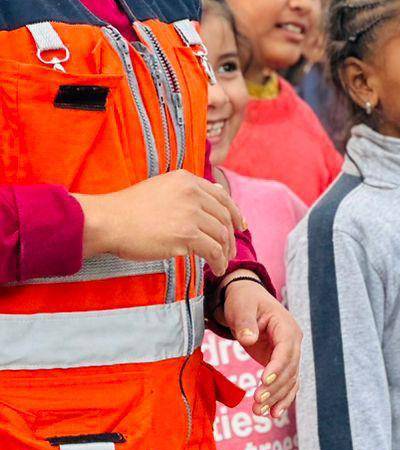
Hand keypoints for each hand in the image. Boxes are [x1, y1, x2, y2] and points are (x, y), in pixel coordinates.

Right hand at [76, 171, 244, 275]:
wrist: (108, 221)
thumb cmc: (127, 209)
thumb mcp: (160, 189)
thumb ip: (184, 193)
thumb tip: (209, 197)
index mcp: (186, 180)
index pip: (221, 196)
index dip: (234, 213)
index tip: (240, 226)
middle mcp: (192, 193)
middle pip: (224, 217)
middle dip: (231, 236)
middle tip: (231, 251)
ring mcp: (190, 214)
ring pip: (221, 235)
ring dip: (225, 252)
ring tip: (222, 263)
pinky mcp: (186, 235)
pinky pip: (213, 251)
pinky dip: (219, 262)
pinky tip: (216, 269)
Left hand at [219, 279, 302, 414]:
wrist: (246, 299)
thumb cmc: (243, 300)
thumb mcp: (241, 306)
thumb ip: (245, 322)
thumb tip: (249, 339)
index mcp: (286, 326)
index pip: (286, 349)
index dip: (277, 366)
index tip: (264, 380)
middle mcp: (293, 341)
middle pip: (290, 369)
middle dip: (274, 387)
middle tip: (256, 402)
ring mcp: (289, 353)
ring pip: (289, 380)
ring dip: (276, 397)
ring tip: (259, 412)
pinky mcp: (281, 363)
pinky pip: (286, 383)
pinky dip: (282, 398)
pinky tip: (273, 413)